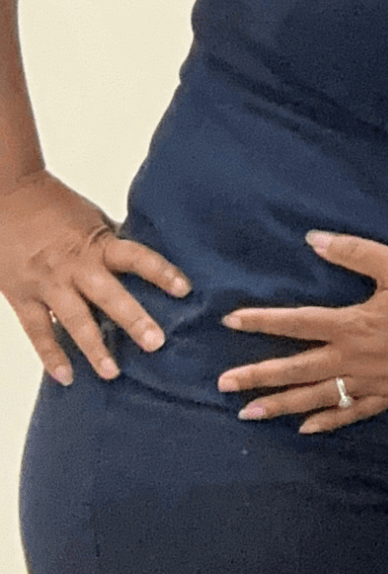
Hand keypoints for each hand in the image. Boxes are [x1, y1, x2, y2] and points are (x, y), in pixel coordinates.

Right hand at [0, 169, 189, 384]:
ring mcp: (47, 284)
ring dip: (93, 347)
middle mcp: (74, 266)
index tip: (184, 289)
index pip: (136, 258)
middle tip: (155, 342)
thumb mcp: (93, 219)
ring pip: (73, 320)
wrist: (5, 197)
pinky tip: (66, 376)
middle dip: (132, 320)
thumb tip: (145, 266)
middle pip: (108, 296)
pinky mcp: (21, 296)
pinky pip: (37, 331)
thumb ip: (113, 246)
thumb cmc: (53, 205)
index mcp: (97, 243)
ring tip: (112, 372)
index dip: (161, 272)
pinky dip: (50, 355)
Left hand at [218, 230, 387, 433]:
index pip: (297, 323)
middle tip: (222, 384)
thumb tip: (311, 239)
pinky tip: (306, 428)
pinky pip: (353, 412)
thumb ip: (352, 252)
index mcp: (354, 324)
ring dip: (281, 405)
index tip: (228, 322)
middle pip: (297, 369)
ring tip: (248, 413)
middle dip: (257, 376)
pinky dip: (328, 421)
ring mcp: (373, 381)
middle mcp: (356, 358)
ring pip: (318, 397)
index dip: (261, 321)